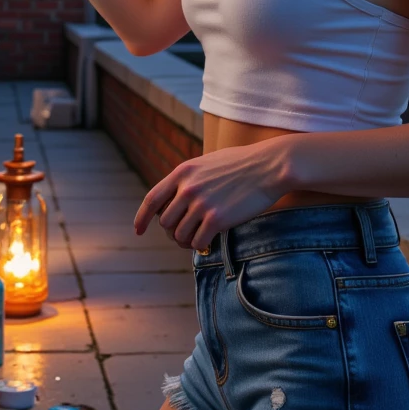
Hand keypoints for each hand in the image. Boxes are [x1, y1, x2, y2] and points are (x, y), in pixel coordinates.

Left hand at [134, 141, 288, 251]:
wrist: (269, 166)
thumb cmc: (242, 164)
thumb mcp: (207, 163)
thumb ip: (189, 178)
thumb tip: (176, 198)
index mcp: (183, 172)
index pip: (152, 199)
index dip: (142, 218)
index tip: (138, 230)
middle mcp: (188, 188)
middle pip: (165, 222)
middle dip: (172, 232)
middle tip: (184, 235)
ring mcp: (201, 204)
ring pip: (179, 235)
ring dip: (185, 242)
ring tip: (196, 239)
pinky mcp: (217, 219)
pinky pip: (197, 242)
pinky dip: (200, 246)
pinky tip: (207, 242)